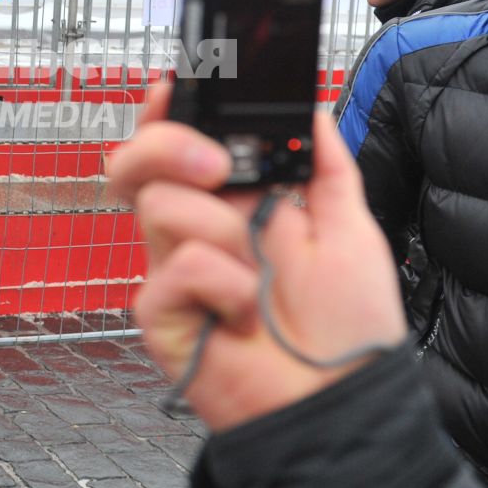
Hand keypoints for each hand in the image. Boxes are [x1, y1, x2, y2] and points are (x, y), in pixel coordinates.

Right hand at [106, 80, 405, 432]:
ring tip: (258, 273)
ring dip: (220, 230)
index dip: (167, 110)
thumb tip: (309, 108)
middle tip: (215, 166)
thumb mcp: (350, 229)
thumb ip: (326, 164)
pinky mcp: (161, 313)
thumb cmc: (347, 329)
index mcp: (235, 201)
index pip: (180, 140)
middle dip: (166, 145)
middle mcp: (197, 229)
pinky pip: (175, 270)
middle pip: (137, 162)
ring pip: (158, 207)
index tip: (177, 85)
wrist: (340, 401)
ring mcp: (174, 270)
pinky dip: (221, 285)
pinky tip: (243, 314)